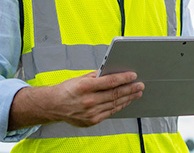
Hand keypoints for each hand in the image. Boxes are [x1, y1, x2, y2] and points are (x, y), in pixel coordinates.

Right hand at [9, 71, 143, 128]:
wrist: (53, 106)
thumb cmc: (68, 89)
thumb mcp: (81, 78)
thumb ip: (97, 76)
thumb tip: (113, 72)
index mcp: (85, 86)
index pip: (109, 82)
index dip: (123, 78)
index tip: (133, 75)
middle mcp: (88, 100)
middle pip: (114, 94)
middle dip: (130, 89)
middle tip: (140, 85)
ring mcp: (90, 113)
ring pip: (114, 104)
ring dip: (128, 98)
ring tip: (137, 93)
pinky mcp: (91, 121)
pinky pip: (109, 112)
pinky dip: (119, 106)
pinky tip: (126, 101)